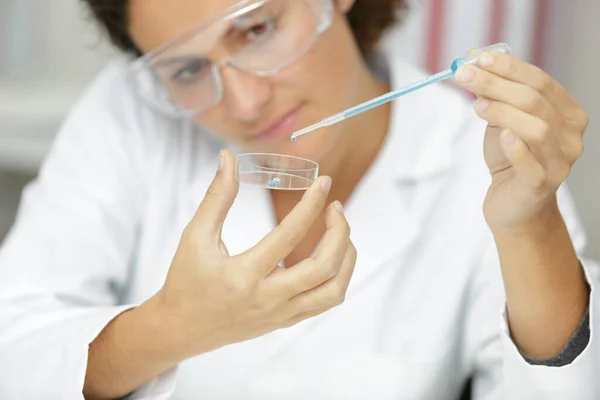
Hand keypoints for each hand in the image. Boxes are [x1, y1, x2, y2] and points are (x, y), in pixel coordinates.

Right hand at [154, 149, 355, 358]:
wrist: (182, 329)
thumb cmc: (186, 281)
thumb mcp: (195, 236)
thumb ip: (217, 196)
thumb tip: (227, 157)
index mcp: (243, 276)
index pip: (288, 236)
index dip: (311, 204)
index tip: (324, 182)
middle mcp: (267, 299)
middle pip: (323, 267)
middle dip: (339, 232)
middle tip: (335, 206)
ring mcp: (280, 314)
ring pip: (333, 290)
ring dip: (346, 258)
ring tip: (340, 231)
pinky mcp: (286, 321)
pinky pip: (325, 302)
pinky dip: (338, 276)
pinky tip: (332, 255)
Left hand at [455, 50, 588, 232]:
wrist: (514, 206)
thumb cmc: (511, 160)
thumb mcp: (502, 122)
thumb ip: (495, 97)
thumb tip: (472, 64)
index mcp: (567, 113)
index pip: (540, 81)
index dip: (508, 67)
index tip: (476, 57)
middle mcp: (570, 136)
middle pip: (535, 101)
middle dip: (496, 84)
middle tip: (464, 75)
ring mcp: (560, 162)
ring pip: (536, 128)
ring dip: (503, 112)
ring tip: (477, 106)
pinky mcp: (542, 186)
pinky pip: (532, 165)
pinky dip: (518, 149)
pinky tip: (504, 136)